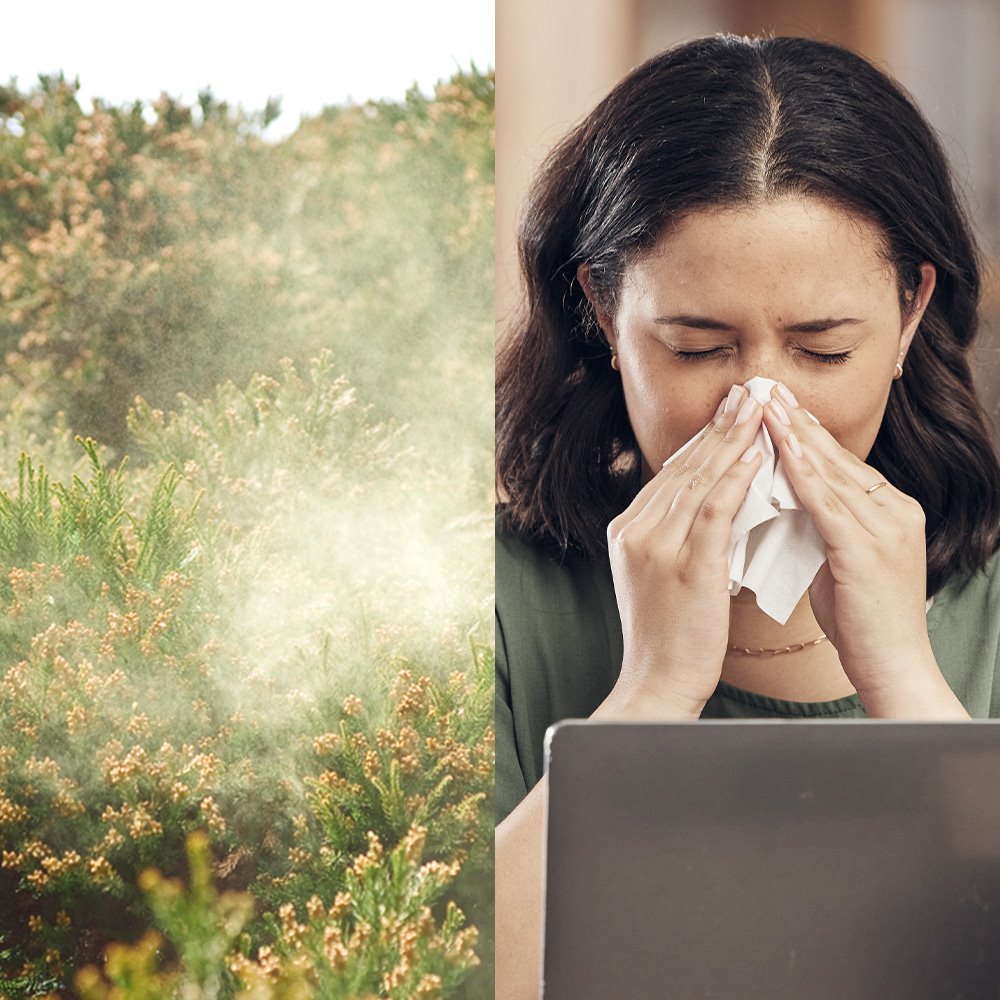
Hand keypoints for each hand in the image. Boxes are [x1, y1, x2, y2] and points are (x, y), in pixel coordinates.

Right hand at [603, 385, 763, 718]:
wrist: (656, 683)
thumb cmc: (667, 636)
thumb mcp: (659, 576)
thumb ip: (675, 536)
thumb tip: (707, 504)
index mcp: (629, 530)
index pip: (672, 474)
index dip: (704, 439)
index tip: (730, 411)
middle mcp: (636, 531)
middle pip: (683, 467)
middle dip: (719, 426)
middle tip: (748, 392)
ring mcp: (656, 547)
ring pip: (698, 480)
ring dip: (732, 440)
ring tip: (758, 408)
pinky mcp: (684, 566)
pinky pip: (712, 511)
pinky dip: (735, 478)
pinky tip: (755, 454)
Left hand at [760, 383, 953, 710]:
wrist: (893, 668)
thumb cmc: (862, 622)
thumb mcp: (840, 561)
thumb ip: (822, 526)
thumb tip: (787, 500)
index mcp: (890, 512)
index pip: (840, 462)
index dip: (806, 433)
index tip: (776, 405)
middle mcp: (895, 510)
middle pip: (837, 456)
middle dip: (797, 421)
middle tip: (765, 389)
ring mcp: (886, 527)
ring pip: (831, 471)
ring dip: (793, 436)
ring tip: (765, 405)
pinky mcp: (868, 549)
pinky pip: (827, 501)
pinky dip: (800, 471)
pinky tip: (777, 448)